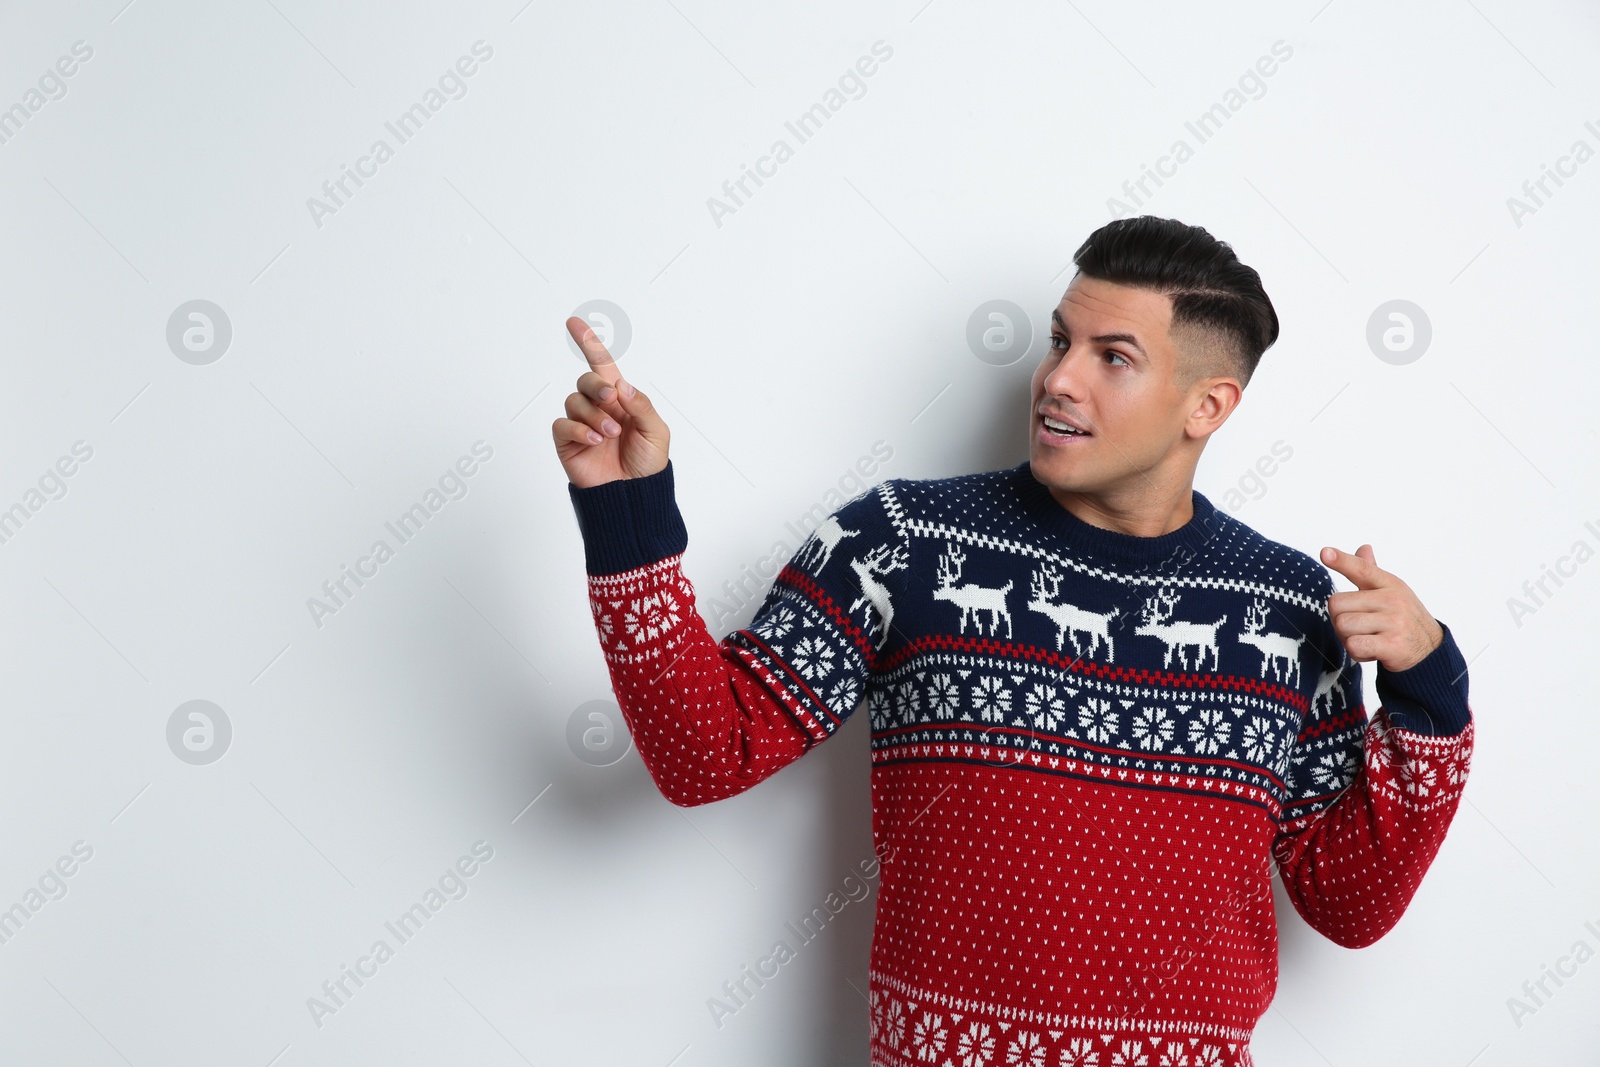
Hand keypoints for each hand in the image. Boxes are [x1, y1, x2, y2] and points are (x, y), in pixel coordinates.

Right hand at [552, 316, 669, 487]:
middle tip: (611, 401)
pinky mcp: (567, 442)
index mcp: (621, 400)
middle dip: (596, 386)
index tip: (573, 322)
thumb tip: (621, 385)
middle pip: (585, 380)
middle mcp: (599, 408)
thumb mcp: (656, 431)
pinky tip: (594, 441)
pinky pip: (562, 424)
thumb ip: (641, 405)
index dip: (588, 343)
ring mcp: (581, 424)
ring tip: (609, 434)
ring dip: (593, 415)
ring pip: (574, 401)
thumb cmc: (647, 463)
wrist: (633, 495)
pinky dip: (578, 429)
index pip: (602, 365)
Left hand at [1320, 543, 1443, 672]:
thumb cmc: (1401, 618)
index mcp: (1389, 583)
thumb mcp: (1391, 591)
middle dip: (1340, 619)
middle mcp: (1393, 599)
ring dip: (1348, 637)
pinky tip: (1373, 650)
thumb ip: (1371, 572)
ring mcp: (1395, 622)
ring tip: (1368, 638)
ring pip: (1342, 626)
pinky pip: (1353, 646)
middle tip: (1360, 626)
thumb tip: (1364, 547)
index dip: (1341, 561)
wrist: (1429, 651)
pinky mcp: (1393, 645)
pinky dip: (1357, 652)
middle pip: (1336, 605)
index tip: (1325, 553)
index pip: (1361, 568)